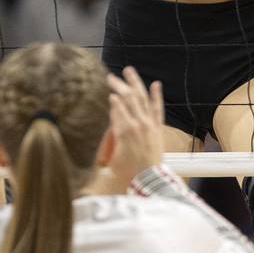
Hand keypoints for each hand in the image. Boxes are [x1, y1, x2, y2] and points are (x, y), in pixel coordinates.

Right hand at [107, 66, 164, 185]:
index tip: (105, 89)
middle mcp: (136, 124)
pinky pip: (157, 108)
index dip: (111, 97)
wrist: (148, 181)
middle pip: (126, 98)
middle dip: (118, 85)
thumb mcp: (108, 161)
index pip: (116, 107)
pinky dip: (156, 96)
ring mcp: (148, 124)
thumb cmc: (127, 174)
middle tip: (110, 77)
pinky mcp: (157, 128)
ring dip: (134, 83)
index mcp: (123, 131)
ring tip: (129, 71)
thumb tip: (96, 135)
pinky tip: (156, 84)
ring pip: (141, 98)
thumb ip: (102, 147)